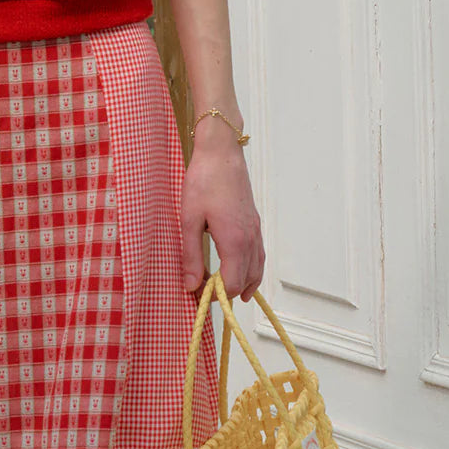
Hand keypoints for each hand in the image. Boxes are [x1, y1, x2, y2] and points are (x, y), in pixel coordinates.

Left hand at [180, 133, 264, 302]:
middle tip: (209, 296)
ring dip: (244, 284)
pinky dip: (252, 269)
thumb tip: (190, 285)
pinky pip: (259, 254)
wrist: (221, 152)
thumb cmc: (204, 181)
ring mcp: (255, 230)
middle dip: (229, 292)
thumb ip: (190, 256)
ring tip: (229, 295)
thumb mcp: (189, 220)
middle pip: (246, 279)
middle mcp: (250, 238)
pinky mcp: (254, 222)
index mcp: (235, 241)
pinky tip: (243, 272)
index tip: (200, 296)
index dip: (217, 296)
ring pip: (257, 268)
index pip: (231, 283)